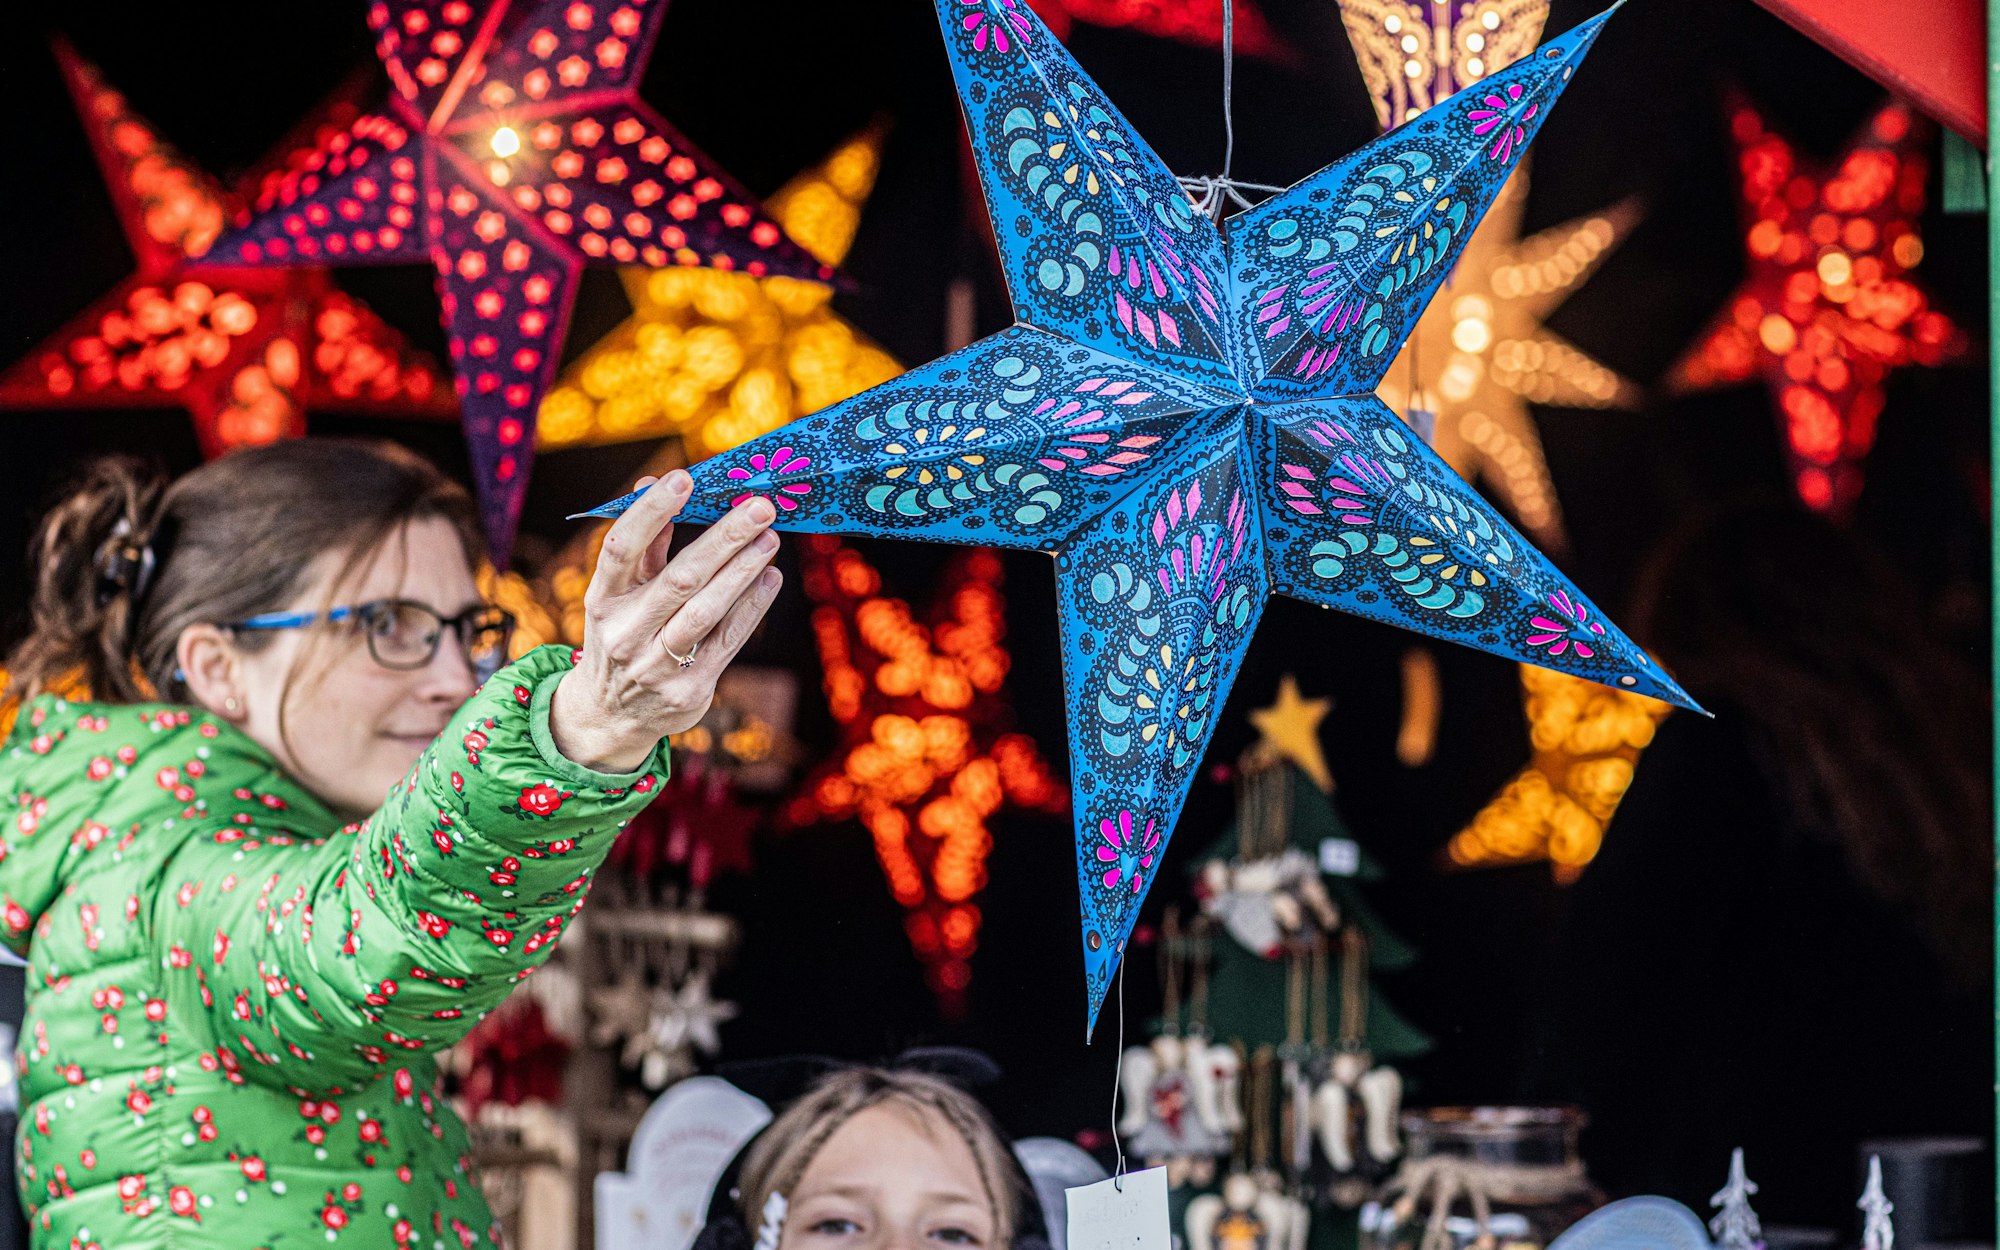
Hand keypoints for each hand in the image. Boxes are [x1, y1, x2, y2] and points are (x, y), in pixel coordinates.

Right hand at [548, 471, 782, 771]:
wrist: (610, 716)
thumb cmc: (622, 634)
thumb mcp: (618, 594)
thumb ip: (643, 545)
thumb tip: (655, 482)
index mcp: (601, 599)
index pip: (621, 548)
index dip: (650, 511)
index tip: (684, 477)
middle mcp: (625, 633)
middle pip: (679, 578)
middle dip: (724, 538)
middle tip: (760, 506)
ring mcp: (655, 666)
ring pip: (706, 612)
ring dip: (743, 571)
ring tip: (771, 538)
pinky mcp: (688, 690)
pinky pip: (727, 642)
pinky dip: (752, 607)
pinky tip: (770, 576)